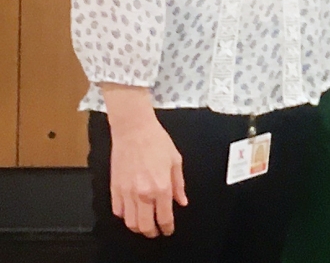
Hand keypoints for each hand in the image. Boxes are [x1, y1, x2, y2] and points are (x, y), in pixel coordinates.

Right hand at [105, 101, 186, 237]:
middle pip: (145, 225)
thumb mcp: (176, 161)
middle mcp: (142, 193)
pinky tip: (131, 211)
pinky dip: (124, 216)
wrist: (133, 130)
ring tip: (145, 225)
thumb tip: (181, 201)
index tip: (168, 229)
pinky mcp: (114, 188)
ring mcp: (126, 192)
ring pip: (129, 222)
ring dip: (138, 227)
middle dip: (152, 232)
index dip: (167, 227)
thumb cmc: (156, 141)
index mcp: (161, 187)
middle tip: (156, 231)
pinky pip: (117, 211)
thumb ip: (179, 185)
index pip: (164, 217)